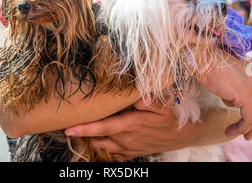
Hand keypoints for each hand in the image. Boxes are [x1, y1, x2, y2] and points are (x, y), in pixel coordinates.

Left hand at [65, 98, 192, 160]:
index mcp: (131, 125)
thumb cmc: (170, 116)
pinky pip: (114, 154)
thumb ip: (149, 98)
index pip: (103, 127)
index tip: (69, 128)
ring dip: (93, 139)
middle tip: (73, 123)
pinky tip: (103, 140)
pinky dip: (105, 148)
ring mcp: (129, 148)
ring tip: (85, 130)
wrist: (182, 135)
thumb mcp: (163, 104)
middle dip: (84, 132)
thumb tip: (139, 96)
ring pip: (103, 147)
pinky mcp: (133, 153)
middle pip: (98, 137)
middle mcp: (127, 139)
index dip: (85, 128)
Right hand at [198, 53, 251, 139]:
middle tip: (247, 134)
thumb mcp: (226, 76)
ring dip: (245, 127)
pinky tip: (229, 131)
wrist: (200, 60)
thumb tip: (234, 100)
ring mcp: (251, 85)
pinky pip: (250, 118)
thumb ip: (235, 86)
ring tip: (233, 132)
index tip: (247, 122)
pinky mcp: (244, 94)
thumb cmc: (207, 65)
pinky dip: (241, 127)